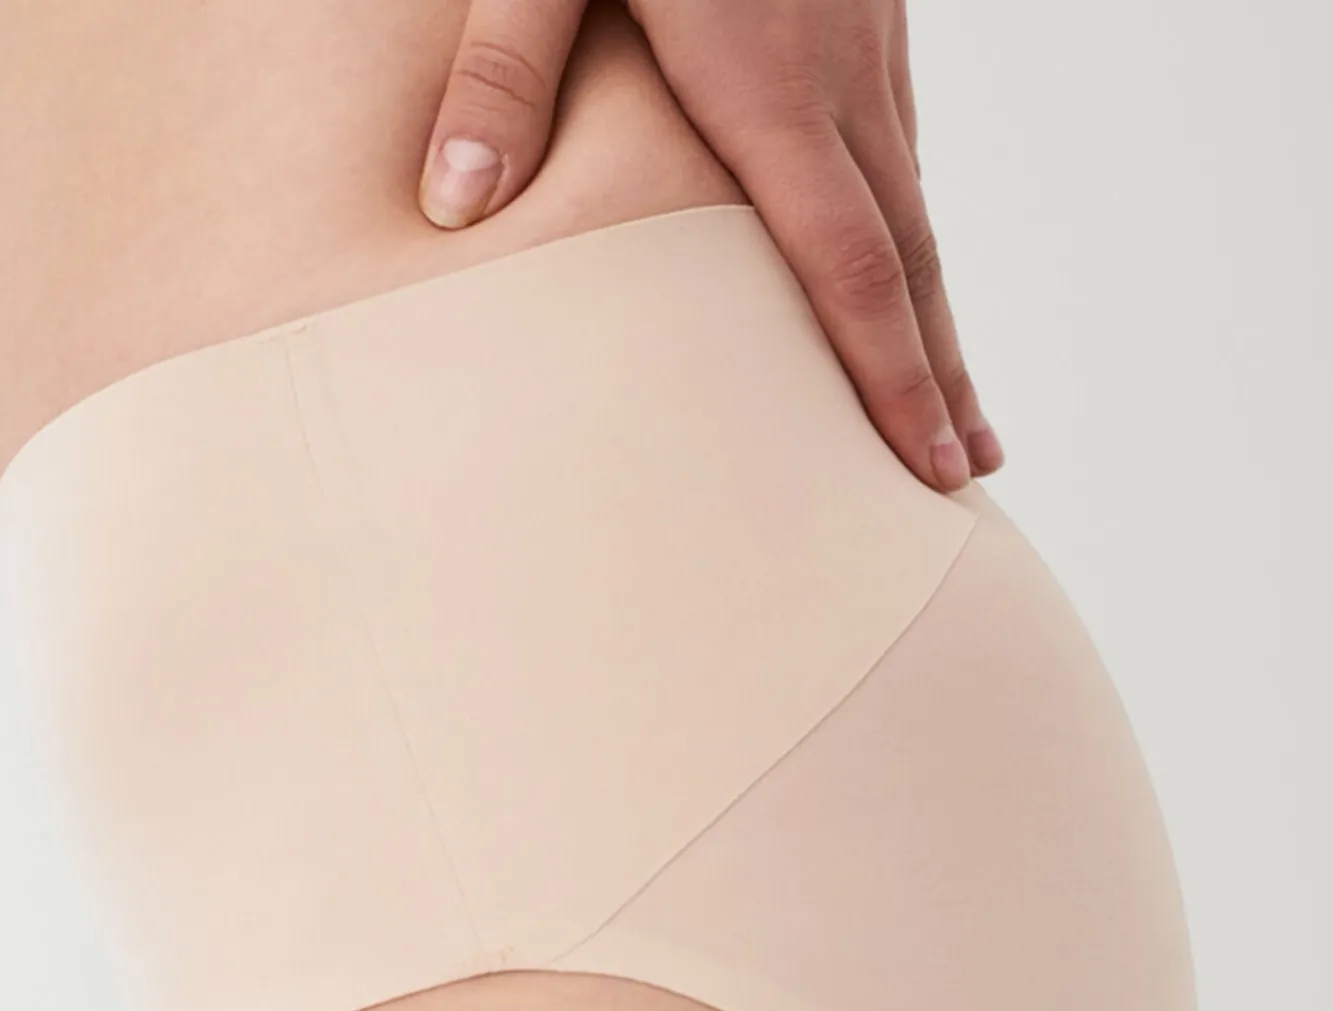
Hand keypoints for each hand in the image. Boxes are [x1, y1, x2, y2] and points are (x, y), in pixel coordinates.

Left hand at [418, 0, 1002, 492]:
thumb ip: (502, 69)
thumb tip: (458, 205)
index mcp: (772, 84)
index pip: (852, 268)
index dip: (892, 380)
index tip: (929, 468)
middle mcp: (843, 79)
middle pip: (911, 262)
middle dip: (938, 378)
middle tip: (963, 481)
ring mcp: (870, 44)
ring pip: (919, 210)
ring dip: (939, 318)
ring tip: (957, 408)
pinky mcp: (869, 13)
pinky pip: (902, 152)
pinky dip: (915, 238)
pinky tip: (908, 275)